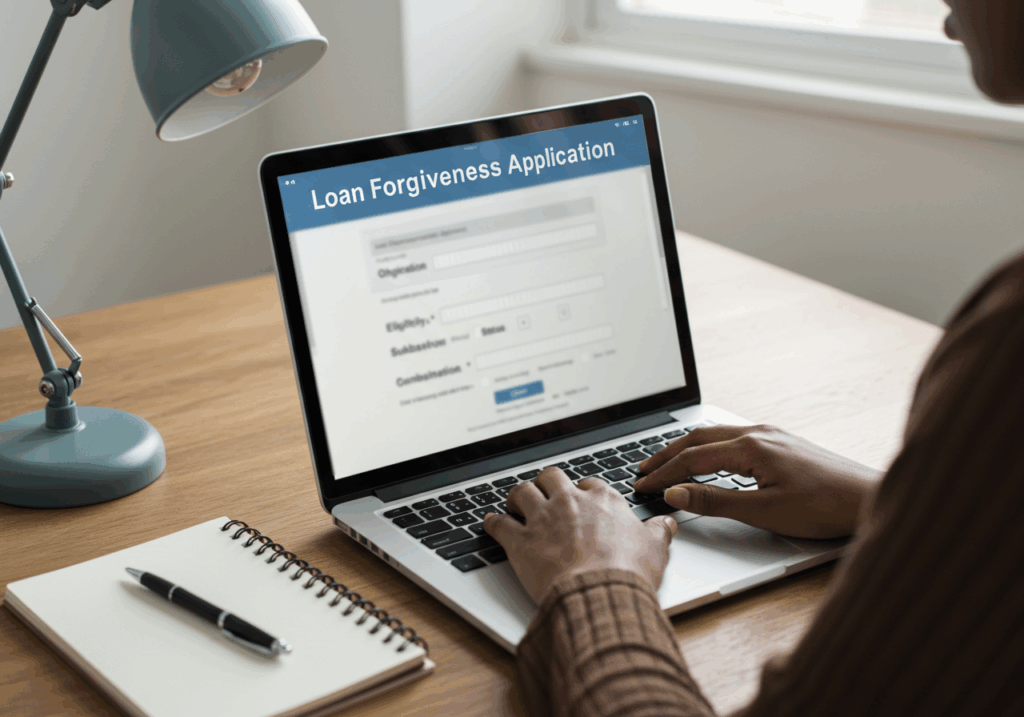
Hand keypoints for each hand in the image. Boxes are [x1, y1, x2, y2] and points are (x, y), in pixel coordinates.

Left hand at [483, 467, 677, 603]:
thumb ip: (658, 532)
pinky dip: (492, 522)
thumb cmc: (627, 572)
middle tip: (545, 493)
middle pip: (551, 477)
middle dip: (546, 482)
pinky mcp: (520, 541)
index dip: (583, 490)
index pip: (589, 483)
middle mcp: (569, 502)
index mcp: (602, 500)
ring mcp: (542, 519)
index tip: (581, 498)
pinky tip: (489, 523)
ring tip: (515, 502)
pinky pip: (498, 524)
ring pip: (521, 492)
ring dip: (517, 496)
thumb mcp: (655, 548)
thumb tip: (666, 523)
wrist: (601, 592)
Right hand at [632, 425, 881, 538]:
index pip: (692, 458)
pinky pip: (733, 436)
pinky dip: (708, 446)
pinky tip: (706, 457)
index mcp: (751, 447)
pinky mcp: (782, 441)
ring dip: (686, 448)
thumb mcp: (764, 511)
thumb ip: (715, 501)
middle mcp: (759, 433)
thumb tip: (676, 494)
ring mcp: (771, 434)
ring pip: (715, 434)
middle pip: (697, 438)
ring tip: (665, 461)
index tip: (642, 485)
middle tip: (642, 469)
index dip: (663, 473)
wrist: (869, 498)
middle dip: (666, 454)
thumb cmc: (824, 507)